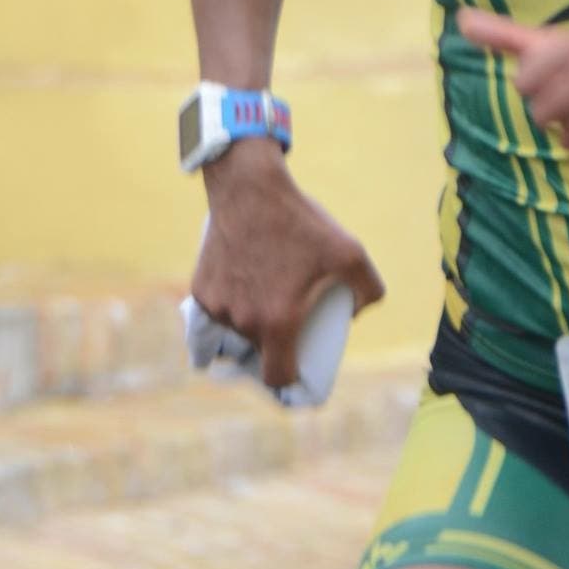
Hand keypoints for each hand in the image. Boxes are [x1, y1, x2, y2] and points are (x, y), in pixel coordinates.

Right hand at [190, 146, 384, 389]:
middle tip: (288, 323)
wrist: (249, 188)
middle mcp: (242, 321)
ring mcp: (217, 306)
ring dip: (249, 326)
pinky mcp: (200, 289)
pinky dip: (228, 308)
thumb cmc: (301, 222)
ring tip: (267, 299)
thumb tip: (354, 313)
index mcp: (277, 323)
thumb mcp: (350, 252)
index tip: (298, 369)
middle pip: (258, 353)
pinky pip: (213, 314)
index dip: (290, 380)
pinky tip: (242, 290)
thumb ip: (368, 290)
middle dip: (273, 346)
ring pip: (234, 333)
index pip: (278, 377)